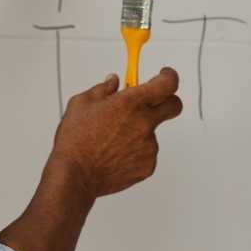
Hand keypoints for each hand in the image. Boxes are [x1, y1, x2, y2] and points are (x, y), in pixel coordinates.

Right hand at [50, 68, 182, 199]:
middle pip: (174, 106)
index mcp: (131, 103)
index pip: (167, 84)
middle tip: (152, 102)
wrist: (75, 175)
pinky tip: (115, 153)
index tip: (165, 75)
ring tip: (113, 138)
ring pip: (153, 132)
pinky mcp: (147, 166)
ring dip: (141, 130)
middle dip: (167, 100)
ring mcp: (148, 147)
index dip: (169, 76)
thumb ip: (103, 88)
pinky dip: (135, 150)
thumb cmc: (76, 140)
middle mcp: (144, 124)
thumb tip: (113, 81)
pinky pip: (147, 152)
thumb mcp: (82, 103)